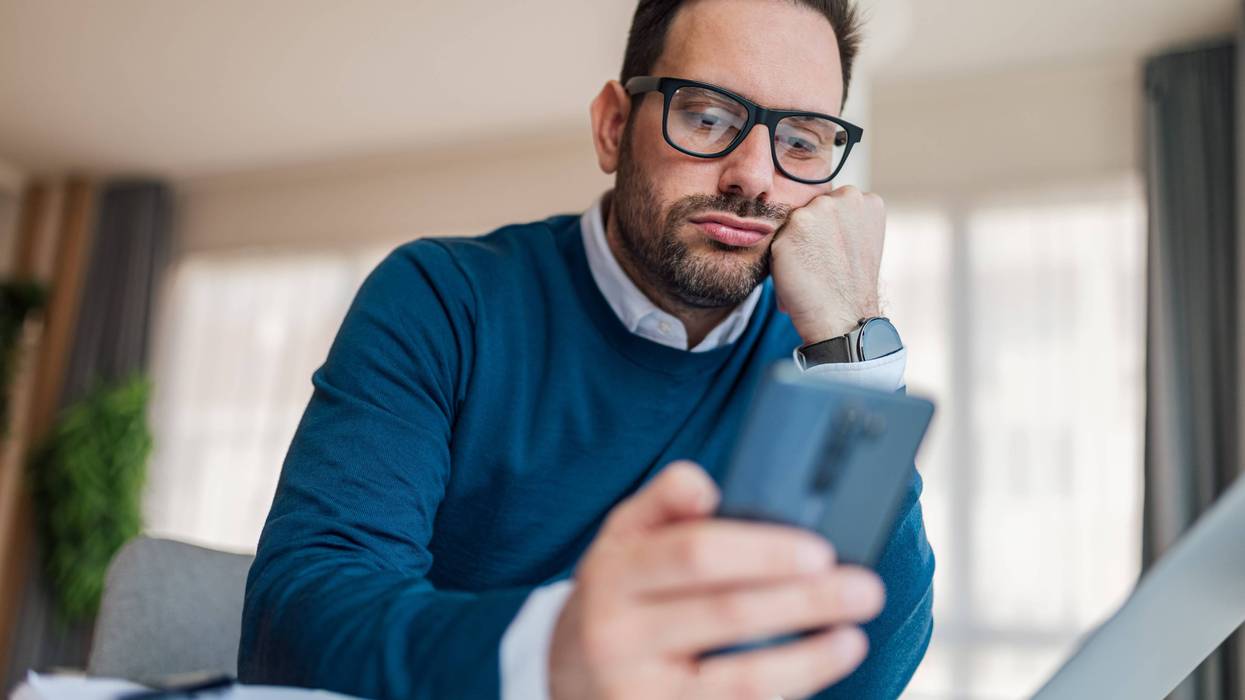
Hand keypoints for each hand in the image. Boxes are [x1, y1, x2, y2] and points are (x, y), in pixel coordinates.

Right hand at [549, 461, 884, 699]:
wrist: (572, 675)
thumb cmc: (619, 595)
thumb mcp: (624, 538)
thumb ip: (663, 500)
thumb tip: (702, 484)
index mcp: (612, 572)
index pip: (696, 555)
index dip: (762, 552)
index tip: (820, 551)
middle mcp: (617, 635)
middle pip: (727, 614)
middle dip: (805, 601)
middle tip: (865, 589)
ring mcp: (638, 691)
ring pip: (739, 679)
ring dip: (808, 660)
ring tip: (852, 639)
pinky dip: (785, 692)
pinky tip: (816, 673)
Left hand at [770, 186, 885, 343]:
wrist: (843, 317)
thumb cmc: (849, 286)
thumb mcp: (860, 241)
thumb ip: (845, 220)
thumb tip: (819, 212)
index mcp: (867, 201)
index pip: (832, 205)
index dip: (827, 232)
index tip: (833, 253)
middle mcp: (846, 197)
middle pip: (811, 209)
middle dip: (810, 233)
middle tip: (821, 264)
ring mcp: (819, 210)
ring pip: (792, 223)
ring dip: (793, 244)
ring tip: (809, 270)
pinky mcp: (793, 226)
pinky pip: (776, 239)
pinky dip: (779, 258)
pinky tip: (796, 275)